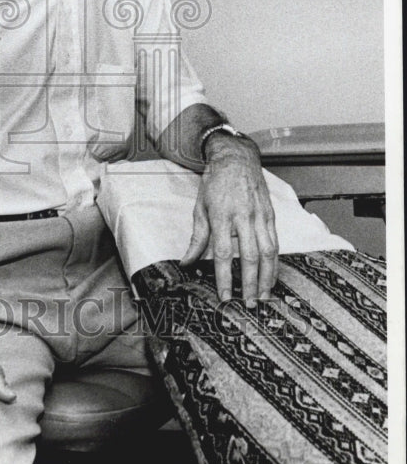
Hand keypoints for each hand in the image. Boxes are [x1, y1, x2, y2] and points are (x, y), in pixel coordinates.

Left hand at [180, 135, 278, 303]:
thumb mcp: (200, 208)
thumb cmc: (215, 183)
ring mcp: (260, 215)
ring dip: (267, 277)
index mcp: (222, 215)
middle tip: (249, 303)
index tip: (224, 295)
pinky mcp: (271, 215)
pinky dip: (275, 262)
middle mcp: (243, 216)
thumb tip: (186, 263)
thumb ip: (197, 238)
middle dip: (250, 283)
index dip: (225, 277)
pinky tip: (272, 275)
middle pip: (250, 256)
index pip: (224, 252)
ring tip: (264, 296)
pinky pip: (275, 243)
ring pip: (268, 251)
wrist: (236, 159)